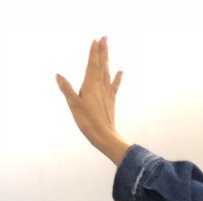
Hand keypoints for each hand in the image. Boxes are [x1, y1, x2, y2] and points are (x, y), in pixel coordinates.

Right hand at [56, 37, 129, 163]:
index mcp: (90, 85)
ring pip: (107, 72)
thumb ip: (66, 89)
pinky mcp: (111, 101)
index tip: (96, 40)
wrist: (105, 137)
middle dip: (102, 51)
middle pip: (101, 65)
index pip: (92, 64)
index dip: (94, 52)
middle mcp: (100, 86)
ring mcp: (107, 93)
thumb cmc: (88, 122)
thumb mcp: (74, 105)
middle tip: (104, 37)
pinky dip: (117, 78)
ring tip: (108, 48)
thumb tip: (58, 75)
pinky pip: (114, 86)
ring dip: (107, 59)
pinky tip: (121, 71)